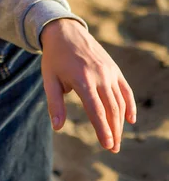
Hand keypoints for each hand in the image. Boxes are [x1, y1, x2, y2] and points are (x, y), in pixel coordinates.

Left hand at [40, 18, 135, 152]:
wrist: (65, 31)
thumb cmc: (55, 57)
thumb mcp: (49, 79)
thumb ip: (55, 104)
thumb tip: (57, 127)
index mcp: (82, 79)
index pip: (96, 110)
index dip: (103, 129)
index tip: (108, 145)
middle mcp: (99, 75)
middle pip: (111, 108)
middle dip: (114, 131)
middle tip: (113, 148)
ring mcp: (108, 71)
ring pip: (119, 101)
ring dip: (120, 122)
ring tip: (117, 139)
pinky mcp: (113, 68)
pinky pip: (125, 89)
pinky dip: (129, 104)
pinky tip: (130, 119)